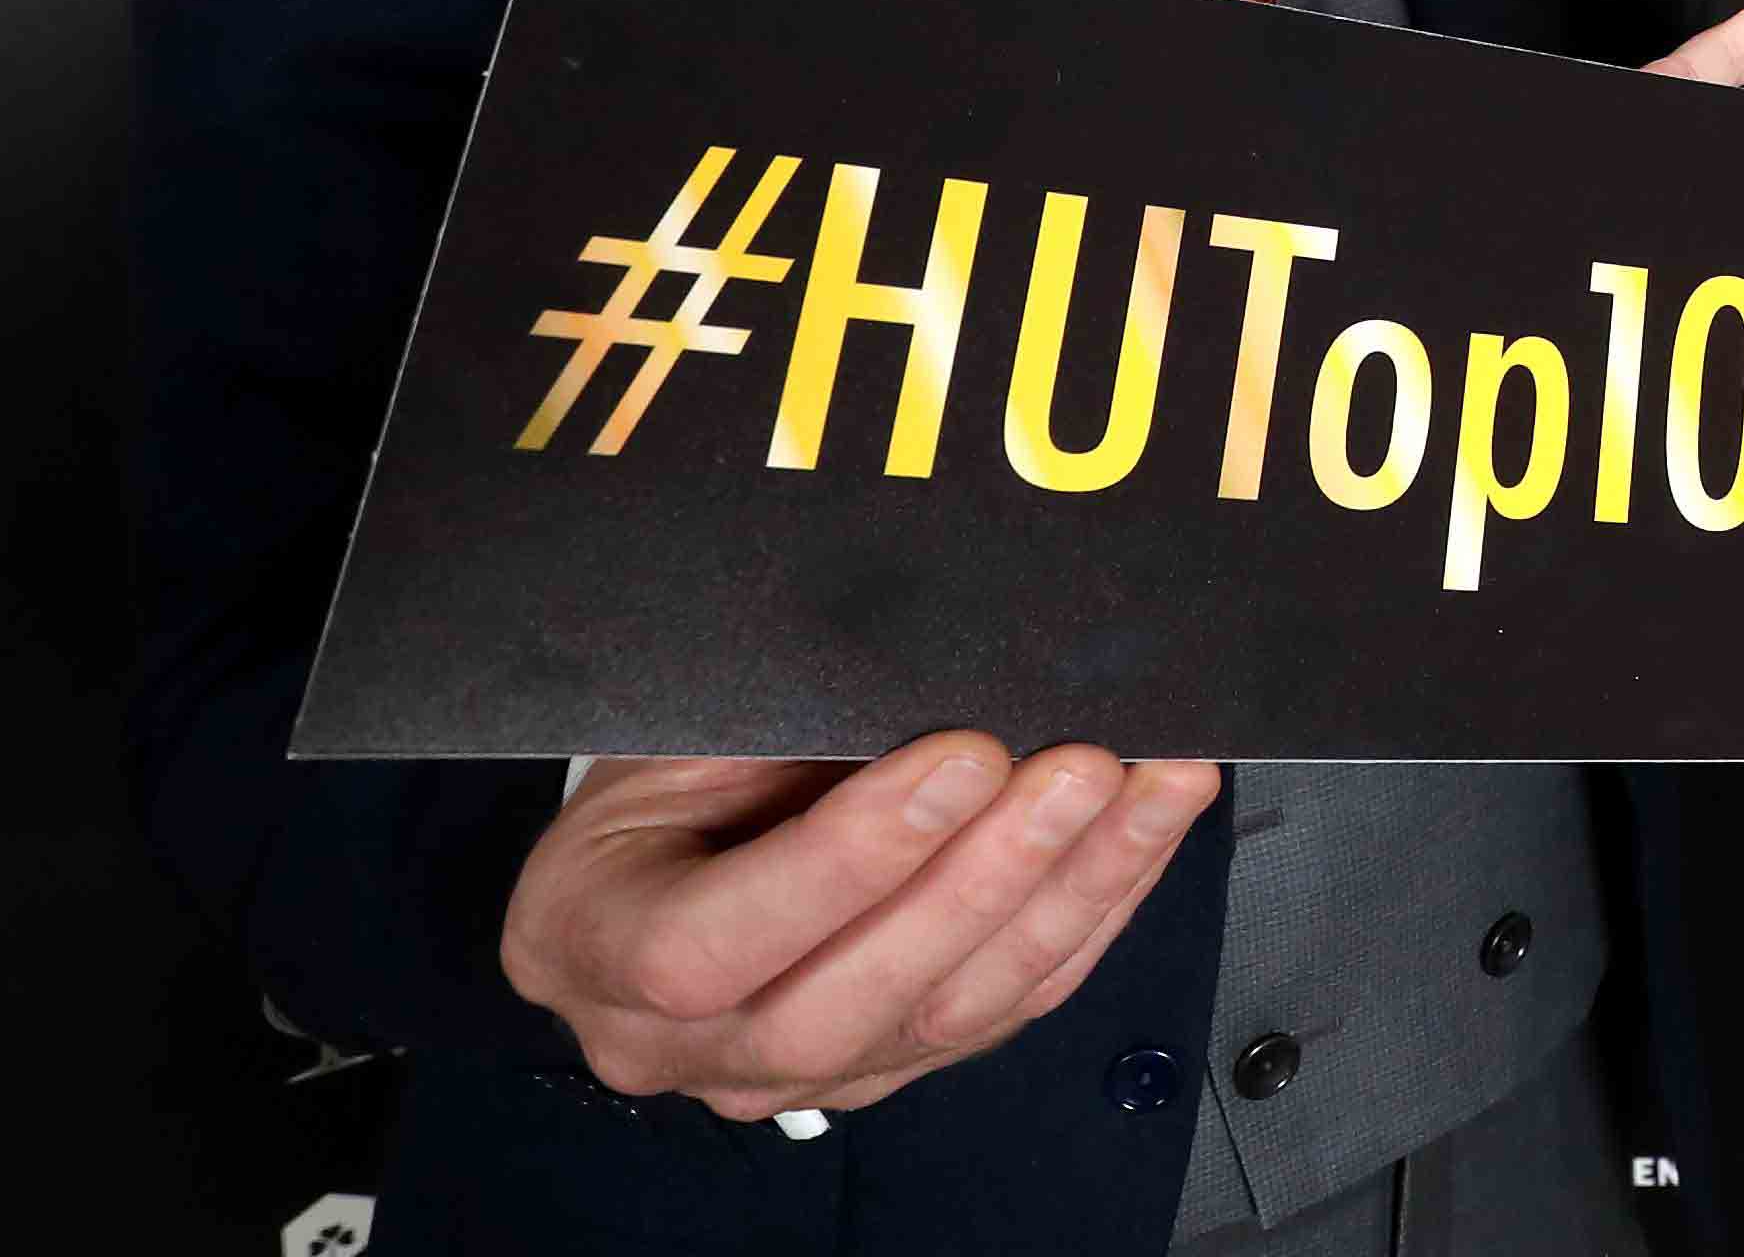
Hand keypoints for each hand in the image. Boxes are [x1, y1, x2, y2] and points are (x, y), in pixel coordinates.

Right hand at [501, 736, 1216, 1120]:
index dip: (847, 859)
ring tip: (1150, 788)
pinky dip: (1093, 911)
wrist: (659, 861)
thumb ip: (771, 725)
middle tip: (1079, 771)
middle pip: (845, 1003)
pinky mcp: (897, 1065)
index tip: (962, 757)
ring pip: (953, 1012)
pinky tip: (1145, 835)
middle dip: (982, 879)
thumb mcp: (669, 737)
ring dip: (1071, 890)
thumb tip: (915, 670)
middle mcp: (691, 1045)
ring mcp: (802, 1073)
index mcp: (592, 949)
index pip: (709, 943)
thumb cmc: (659, 787)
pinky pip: (1010, 1005)